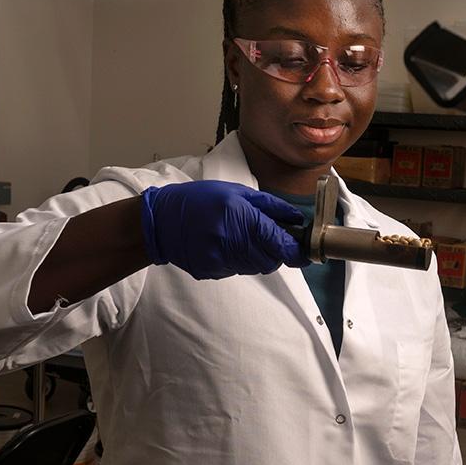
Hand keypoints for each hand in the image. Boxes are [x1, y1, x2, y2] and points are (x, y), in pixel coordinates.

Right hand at [141, 180, 308, 279]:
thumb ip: (269, 207)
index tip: (305, 252)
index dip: (297, 251)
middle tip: (267, 237)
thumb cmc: (199, 200)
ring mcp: (221, 260)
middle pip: (271, 261)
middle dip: (275, 251)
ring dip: (257, 255)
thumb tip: (295, 219)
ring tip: (240, 237)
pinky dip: (238, 259)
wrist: (160, 221)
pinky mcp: (211, 272)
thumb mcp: (237, 193)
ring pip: (255, 267)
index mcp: (242, 219)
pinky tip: (225, 244)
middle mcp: (232, 242)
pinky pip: (237, 270)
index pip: (280, 245)